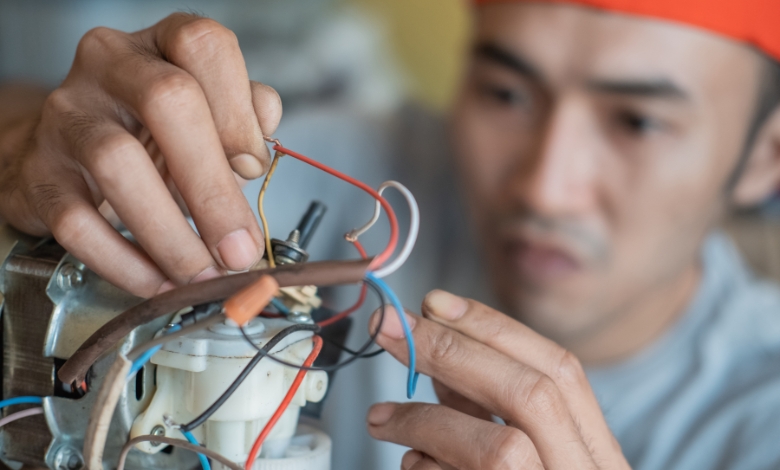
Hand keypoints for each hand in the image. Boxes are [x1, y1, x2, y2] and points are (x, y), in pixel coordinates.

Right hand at [0, 13, 280, 297]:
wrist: (71, 157)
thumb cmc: (156, 137)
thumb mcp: (209, 121)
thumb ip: (246, 125)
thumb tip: (257, 158)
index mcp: (163, 45)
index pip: (204, 46)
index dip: (238, 110)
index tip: (253, 169)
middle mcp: (110, 65)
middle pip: (167, 101)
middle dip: (213, 187)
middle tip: (239, 248)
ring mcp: (68, 116)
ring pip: (119, 164)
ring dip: (172, 235)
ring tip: (204, 275)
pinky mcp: (40, 174)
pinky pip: (79, 224)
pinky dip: (128, 264)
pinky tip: (162, 283)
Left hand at [367, 290, 630, 469]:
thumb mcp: (531, 461)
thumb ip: (493, 416)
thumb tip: (440, 362)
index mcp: (599, 460)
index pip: (560, 371)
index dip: (496, 328)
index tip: (436, 302)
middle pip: (532, 394)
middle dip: (453, 349)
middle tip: (390, 328)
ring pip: (499, 449)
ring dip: (428, 420)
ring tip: (383, 418)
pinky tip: (412, 469)